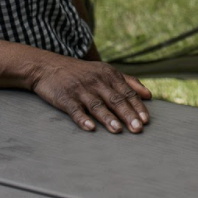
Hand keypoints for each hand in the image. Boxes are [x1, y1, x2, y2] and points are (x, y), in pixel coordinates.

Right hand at [30, 57, 150, 132]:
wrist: (48, 67)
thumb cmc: (82, 72)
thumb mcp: (106, 71)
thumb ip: (128, 81)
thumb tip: (149, 95)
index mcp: (109, 75)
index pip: (127, 92)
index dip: (137, 107)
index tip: (146, 121)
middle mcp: (97, 81)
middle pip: (115, 100)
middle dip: (127, 114)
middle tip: (138, 129)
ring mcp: (80, 89)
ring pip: (97, 105)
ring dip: (108, 118)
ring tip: (118, 130)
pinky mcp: (65, 97)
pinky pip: (75, 109)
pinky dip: (82, 118)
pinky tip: (89, 127)